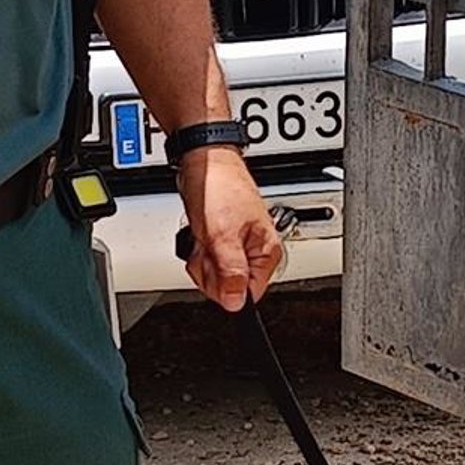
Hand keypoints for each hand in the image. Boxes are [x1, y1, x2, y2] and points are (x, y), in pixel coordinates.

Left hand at [177, 146, 283, 312]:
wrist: (202, 161)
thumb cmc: (218, 187)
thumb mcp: (222, 235)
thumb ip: (230, 271)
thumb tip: (237, 303)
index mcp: (266, 252)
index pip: (249, 294)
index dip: (226, 288)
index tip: (215, 268)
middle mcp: (255, 251)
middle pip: (229, 287)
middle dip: (210, 270)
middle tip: (209, 245)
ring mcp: (237, 246)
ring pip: (215, 274)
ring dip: (203, 260)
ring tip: (205, 235)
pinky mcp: (221, 240)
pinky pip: (207, 260)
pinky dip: (199, 250)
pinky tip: (201, 234)